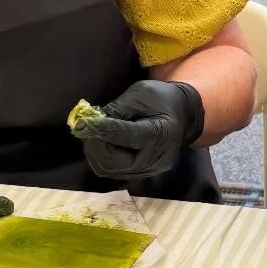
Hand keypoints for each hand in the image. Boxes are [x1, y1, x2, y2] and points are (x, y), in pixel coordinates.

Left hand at [71, 81, 203, 179]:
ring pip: (111, 169)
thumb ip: (118, 108)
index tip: (83, 124)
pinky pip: (113, 171)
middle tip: (86, 129)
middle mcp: (157, 157)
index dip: (103, 131)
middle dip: (97, 145)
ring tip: (93, 135)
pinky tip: (101, 144)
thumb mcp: (142, 93)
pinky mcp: (143, 174)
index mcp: (162, 132)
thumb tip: (92, 121)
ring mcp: (151, 170)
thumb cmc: (162, 99)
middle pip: (117, 161)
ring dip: (96, 153)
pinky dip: (101, 158)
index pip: (128, 136)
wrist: (183, 115)